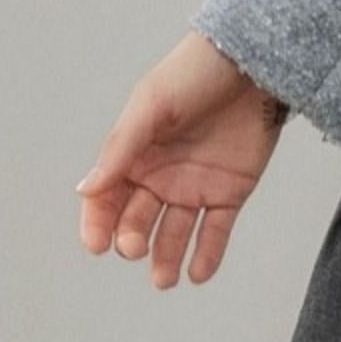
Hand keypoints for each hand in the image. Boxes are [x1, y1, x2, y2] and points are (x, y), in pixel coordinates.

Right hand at [74, 30, 290, 289]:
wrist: (254, 62)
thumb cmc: (195, 73)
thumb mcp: (152, 105)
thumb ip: (121, 148)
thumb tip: (85, 189)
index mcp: (133, 154)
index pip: (106, 198)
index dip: (97, 223)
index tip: (97, 245)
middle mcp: (160, 176)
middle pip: (137, 219)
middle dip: (132, 239)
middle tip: (134, 248)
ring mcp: (195, 186)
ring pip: (175, 234)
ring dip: (166, 258)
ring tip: (165, 279)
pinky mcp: (230, 192)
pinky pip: (216, 231)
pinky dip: (207, 255)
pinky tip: (198, 274)